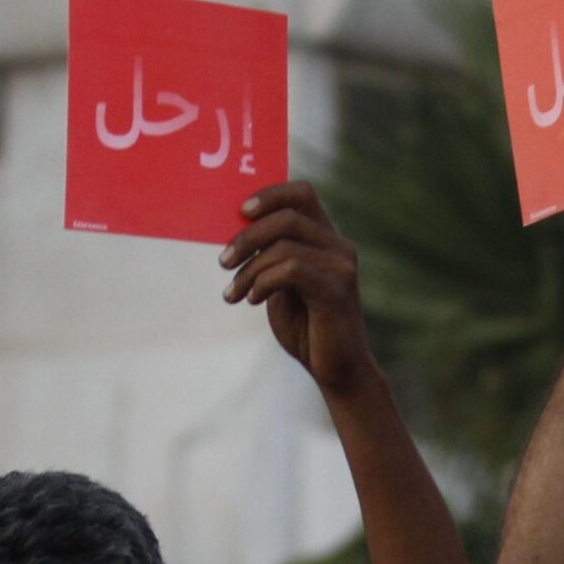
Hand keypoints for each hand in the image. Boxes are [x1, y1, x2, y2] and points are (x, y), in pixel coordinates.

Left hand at [222, 183, 377, 398]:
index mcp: (327, 239)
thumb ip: (270, 257)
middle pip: (287, 217)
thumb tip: (236, 230)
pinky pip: (290, 270)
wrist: (336, 371)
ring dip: (249, 270)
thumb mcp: (281, 285)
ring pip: (284, 245)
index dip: (270, 194)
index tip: (240, 211)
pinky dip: (263, 282)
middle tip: (223, 261)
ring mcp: (341, 268)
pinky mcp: (336, 290)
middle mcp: (339, 247)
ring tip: (234, 292)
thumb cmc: (307, 328)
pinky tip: (253, 300)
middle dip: (248, 237)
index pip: (302, 193)